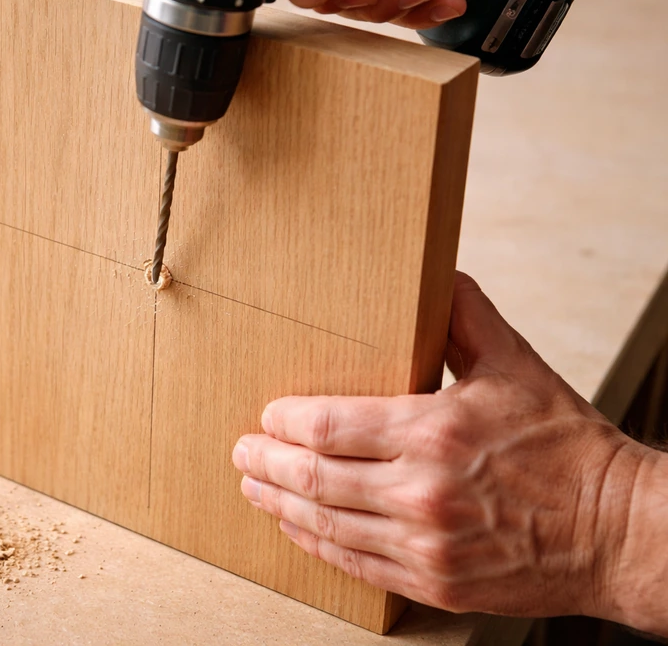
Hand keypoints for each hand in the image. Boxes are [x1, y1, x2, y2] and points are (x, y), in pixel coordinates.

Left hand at [232, 272, 650, 618]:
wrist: (615, 529)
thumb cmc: (566, 447)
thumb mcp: (517, 364)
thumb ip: (465, 316)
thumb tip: (436, 275)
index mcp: (434, 431)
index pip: (329, 426)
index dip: (285, 423)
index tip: (266, 417)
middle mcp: (421, 492)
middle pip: (314, 478)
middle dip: (265, 464)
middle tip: (241, 454)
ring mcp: (425, 544)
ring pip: (326, 525)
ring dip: (280, 505)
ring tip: (255, 490)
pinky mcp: (434, 581)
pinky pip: (356, 564)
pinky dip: (317, 545)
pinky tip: (298, 529)